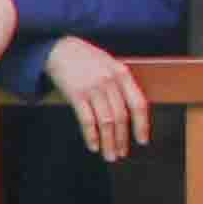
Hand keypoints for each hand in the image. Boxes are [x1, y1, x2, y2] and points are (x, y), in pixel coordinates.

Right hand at [41, 34, 150, 163]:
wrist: (59, 48)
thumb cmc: (87, 58)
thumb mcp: (110, 64)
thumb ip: (121, 84)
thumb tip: (131, 113)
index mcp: (122, 74)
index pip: (138, 104)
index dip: (142, 125)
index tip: (142, 141)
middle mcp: (110, 81)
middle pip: (121, 116)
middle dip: (122, 139)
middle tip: (122, 154)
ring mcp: (92, 88)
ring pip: (106, 121)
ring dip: (108, 141)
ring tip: (109, 155)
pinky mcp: (76, 94)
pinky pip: (86, 119)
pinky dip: (91, 135)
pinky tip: (93, 146)